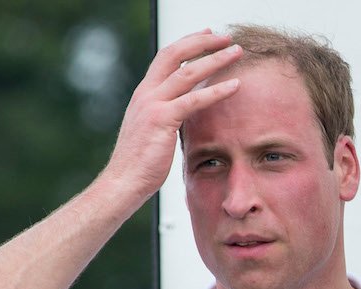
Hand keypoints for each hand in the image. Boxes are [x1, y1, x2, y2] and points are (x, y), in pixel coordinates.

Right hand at [100, 29, 243, 206]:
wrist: (123, 181)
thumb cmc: (140, 163)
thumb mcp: (153, 132)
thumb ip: (167, 117)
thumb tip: (185, 114)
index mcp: (144, 94)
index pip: (166, 58)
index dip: (188, 44)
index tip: (207, 35)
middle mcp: (146, 93)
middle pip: (174, 54)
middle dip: (202, 42)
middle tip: (225, 37)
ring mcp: (152, 104)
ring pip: (187, 72)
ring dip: (215, 59)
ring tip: (237, 52)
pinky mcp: (162, 120)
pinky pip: (194, 100)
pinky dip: (217, 91)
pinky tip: (237, 85)